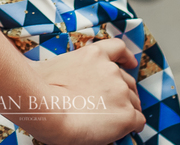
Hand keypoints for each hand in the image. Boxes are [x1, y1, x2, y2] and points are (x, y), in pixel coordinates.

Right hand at [13, 38, 144, 144]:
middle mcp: (111, 70)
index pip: (118, 49)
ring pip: (133, 102)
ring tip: (113, 121)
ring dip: (127, 109)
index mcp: (94, 55)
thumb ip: (69, 70)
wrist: (46, 108)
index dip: (126, 58)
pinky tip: (126, 130)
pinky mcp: (126, 115)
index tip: (129, 63)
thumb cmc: (40, 91)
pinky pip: (138, 121)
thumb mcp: (54, 68)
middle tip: (115, 105)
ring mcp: (120, 92)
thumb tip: (66, 83)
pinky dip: (133, 126)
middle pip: (128, 81)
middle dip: (124, 92)